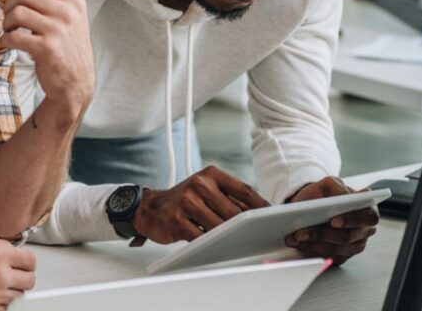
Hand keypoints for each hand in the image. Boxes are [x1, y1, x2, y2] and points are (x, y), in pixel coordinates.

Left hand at [1, 0, 94, 120]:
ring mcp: (60, 30)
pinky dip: (5, 39)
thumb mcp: (60, 17)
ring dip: (6, 22)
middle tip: (10, 18)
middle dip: (9, 3)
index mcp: (74, 0)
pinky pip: (14, 35)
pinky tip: (10, 44)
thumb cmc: (65, 47)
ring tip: (10, 31)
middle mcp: (69, 12)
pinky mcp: (48, 49)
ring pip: (17, 12)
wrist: (75, 84)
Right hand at [133, 166, 270, 243]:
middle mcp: (199, 184)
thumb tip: (258, 212)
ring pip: (219, 226)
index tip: (272, 215)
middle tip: (258, 234)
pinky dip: (210, 244)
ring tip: (238, 242)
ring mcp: (187, 202)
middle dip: (246, 226)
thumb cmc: (184, 200)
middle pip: (233, 211)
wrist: (149, 207)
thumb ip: (229, 199)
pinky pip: (201, 237)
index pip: (243, 189)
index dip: (260, 204)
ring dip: (229, 237)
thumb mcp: (206, 190)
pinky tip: (216, 246)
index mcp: (210, 174)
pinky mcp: (177, 221)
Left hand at [284, 176, 378, 265]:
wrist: (311, 206)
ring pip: (336, 249)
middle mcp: (364, 229)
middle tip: (303, 232)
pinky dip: (311, 250)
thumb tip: (343, 196)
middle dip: (323, 234)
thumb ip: (336, 186)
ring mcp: (355, 245)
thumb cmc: (323, 195)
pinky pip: (328, 257)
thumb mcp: (328, 184)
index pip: (367, 217)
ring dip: (313, 244)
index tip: (333, 221)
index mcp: (367, 209)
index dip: (352, 220)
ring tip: (296, 237)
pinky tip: (300, 243)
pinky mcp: (343, 256)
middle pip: (347, 237)